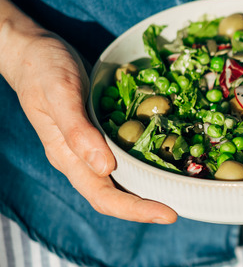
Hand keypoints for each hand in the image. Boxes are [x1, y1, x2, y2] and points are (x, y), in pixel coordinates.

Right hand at [0, 10, 177, 222]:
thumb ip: (78, 131)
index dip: (136, 210)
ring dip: (150, 187)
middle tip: (185, 206)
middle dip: (149, 205)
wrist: (33, 52)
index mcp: (68, 157)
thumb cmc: (43, 70)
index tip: (169, 214)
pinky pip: (127, 154)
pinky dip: (148, 161)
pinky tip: (169, 159)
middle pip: (117, 195)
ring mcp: (92, 147)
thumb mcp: (60, 93)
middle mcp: (82, 159)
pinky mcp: (103, 133)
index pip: (104, 197)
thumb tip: (105, 168)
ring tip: (182, 189)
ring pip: (123, 178)